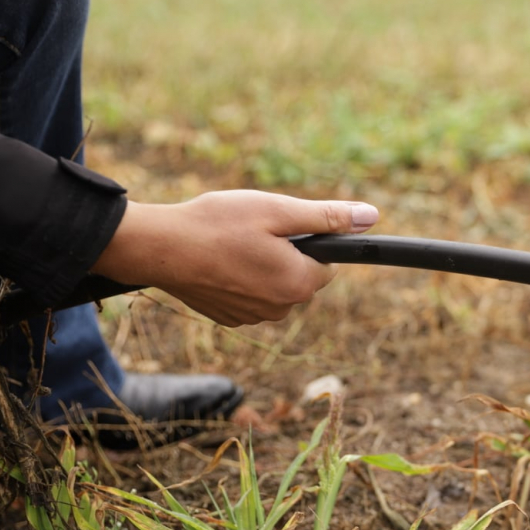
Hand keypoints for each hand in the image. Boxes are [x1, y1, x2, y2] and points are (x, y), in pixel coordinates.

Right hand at [90, 190, 378, 325]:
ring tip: (232, 244)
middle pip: (300, 277)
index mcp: (298, 284)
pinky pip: (249, 296)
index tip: (284, 227)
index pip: (327, 266)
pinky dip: (240, 279)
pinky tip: (218, 261)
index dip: (310, 242)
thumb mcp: (278, 211)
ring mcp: (252, 317)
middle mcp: (280, 309)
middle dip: (286, 255)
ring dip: (262, 267)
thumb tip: (371, 218)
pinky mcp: (229, 318)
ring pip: (274, 288)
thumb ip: (327, 218)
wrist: (158, 249)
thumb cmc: (217, 224)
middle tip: (254, 231)